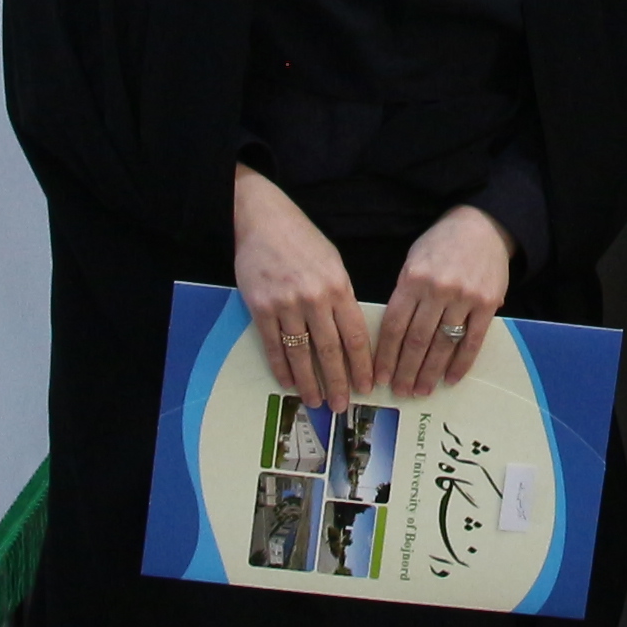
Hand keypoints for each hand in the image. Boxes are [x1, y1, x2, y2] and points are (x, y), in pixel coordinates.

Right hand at [229, 170, 369, 412]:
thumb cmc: (302, 240)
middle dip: (338, 382)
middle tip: (342, 406)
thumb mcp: (333, 263)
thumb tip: (348, 334)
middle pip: (330, 351)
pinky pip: (274, 345)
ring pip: (301, 353)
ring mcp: (286, 305)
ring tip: (316, 401)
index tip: (366, 387)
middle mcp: (315, 299)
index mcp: (339, 287)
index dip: (361, 366)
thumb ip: (342, 297)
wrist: (263, 220)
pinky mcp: (261, 308)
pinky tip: (288, 383)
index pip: (355, 336)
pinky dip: (281, 367)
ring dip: (309, 382)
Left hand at [368, 206, 513, 395]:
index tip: (380, 377)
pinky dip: (461, 363)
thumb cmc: (441, 245)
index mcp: (413, 279)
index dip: (386, 356)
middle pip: (417, 340)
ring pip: (443, 345)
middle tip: (400, 391)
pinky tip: (450, 379)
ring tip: (421, 390)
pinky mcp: (487, 304)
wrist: (482, 226)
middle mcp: (438, 290)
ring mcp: (464, 298)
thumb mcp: (413, 262)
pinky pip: (472, 341)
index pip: (394, 326)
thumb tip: (392, 337)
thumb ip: (404, 295)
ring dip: (430, 372)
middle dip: (406, 371)